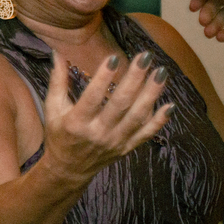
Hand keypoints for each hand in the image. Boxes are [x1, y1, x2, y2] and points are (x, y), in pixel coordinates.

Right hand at [40, 51, 171, 187]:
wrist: (69, 170)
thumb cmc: (59, 135)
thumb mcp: (53, 109)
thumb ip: (57, 81)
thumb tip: (57, 53)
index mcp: (77, 122)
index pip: (92, 98)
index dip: (103, 78)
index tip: (114, 57)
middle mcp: (98, 133)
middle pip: (120, 104)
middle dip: (135, 79)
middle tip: (146, 56)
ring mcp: (115, 141)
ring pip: (137, 117)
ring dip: (151, 94)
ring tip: (161, 72)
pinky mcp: (126, 148)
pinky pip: (146, 134)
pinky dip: (160, 121)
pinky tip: (171, 105)